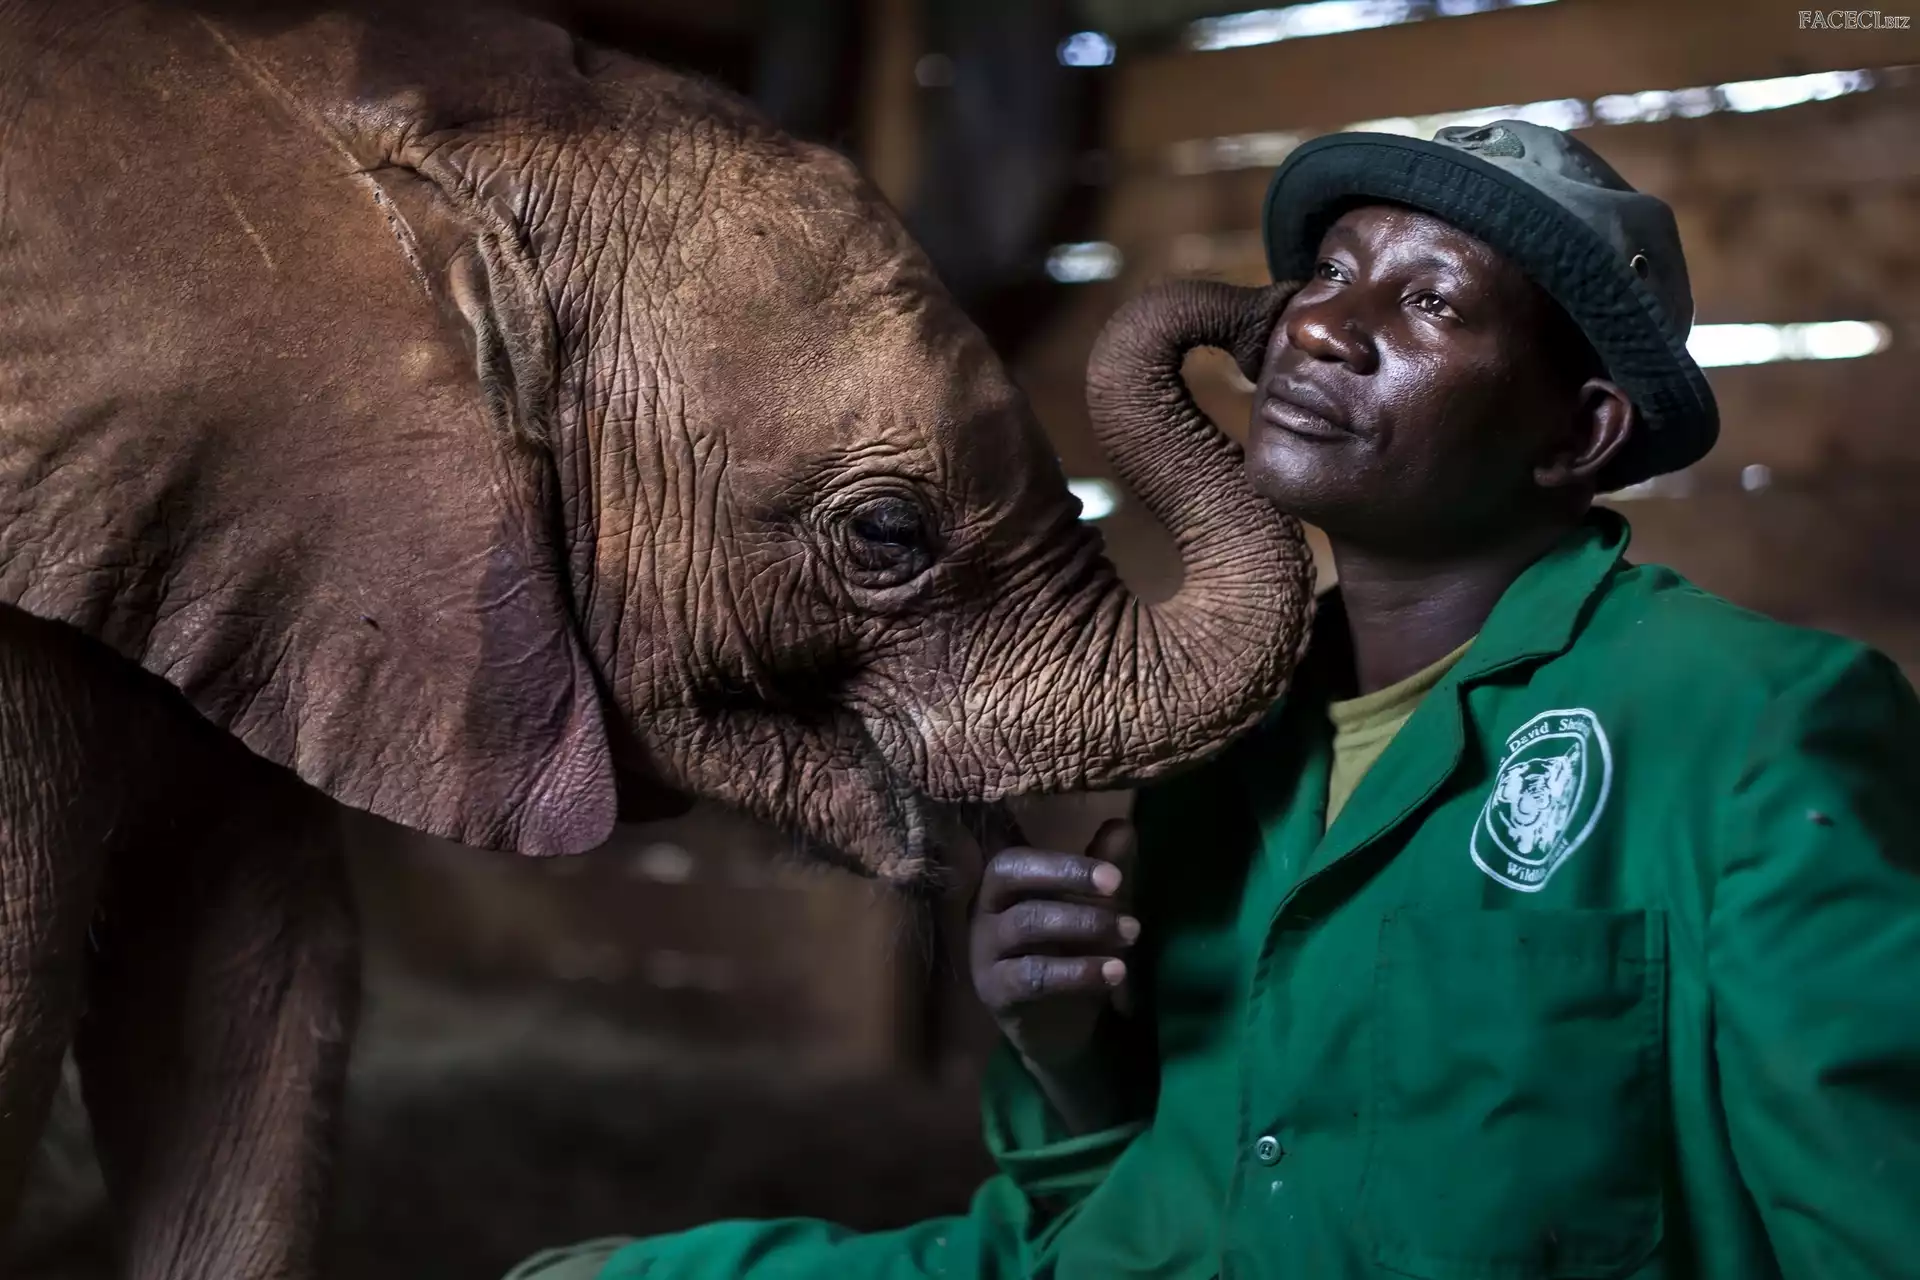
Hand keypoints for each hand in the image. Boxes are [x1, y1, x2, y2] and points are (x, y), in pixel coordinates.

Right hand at [970, 818, 1138, 1073]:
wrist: (1057, 1030)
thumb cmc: (1069, 956)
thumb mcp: (1092, 912)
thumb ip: (1103, 873)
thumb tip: (1124, 825)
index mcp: (1003, 885)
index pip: (1017, 858)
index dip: (1062, 862)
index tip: (1112, 875)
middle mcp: (984, 911)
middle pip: (1010, 878)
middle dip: (1069, 879)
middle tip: (1120, 891)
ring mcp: (984, 952)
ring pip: (1027, 923)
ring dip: (1084, 924)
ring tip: (1131, 933)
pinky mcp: (995, 991)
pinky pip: (1032, 975)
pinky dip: (1077, 972)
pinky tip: (1116, 972)